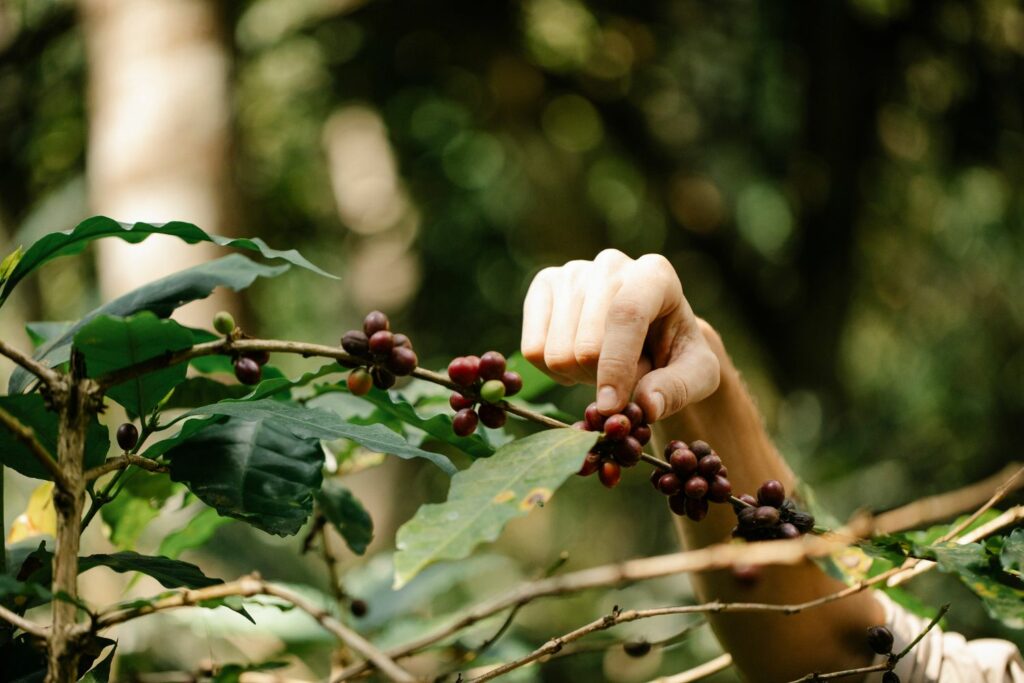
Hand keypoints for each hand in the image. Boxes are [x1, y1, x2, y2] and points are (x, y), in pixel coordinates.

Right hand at [520, 249, 719, 420]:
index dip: (616, 366)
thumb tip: (646, 404)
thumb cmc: (674, 351)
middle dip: (603, 379)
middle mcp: (611, 264)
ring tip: (604, 364)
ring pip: (556, 352)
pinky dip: (553, 371)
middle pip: (586, 345)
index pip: (626, 315)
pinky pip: (532, 349)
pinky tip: (577, 359)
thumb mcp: (697, 374)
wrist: (649, 334)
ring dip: (580, 376)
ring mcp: (572, 271)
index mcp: (655, 274)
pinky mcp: (543, 285)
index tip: (612, 406)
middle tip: (625, 377)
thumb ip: (679, 389)